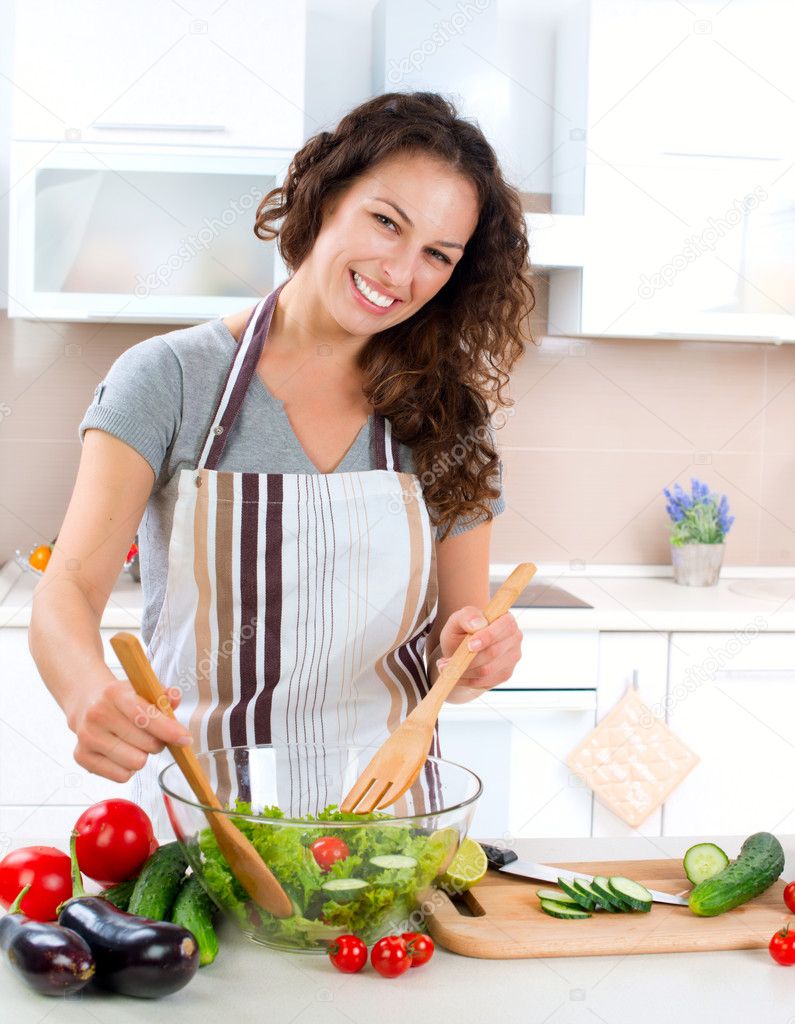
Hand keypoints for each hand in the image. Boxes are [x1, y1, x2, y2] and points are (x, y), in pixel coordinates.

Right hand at [68, 673, 191, 783]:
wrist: (87, 703)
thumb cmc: (121, 700)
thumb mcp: (142, 690)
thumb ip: (163, 695)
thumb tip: (175, 697)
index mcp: (115, 693)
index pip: (145, 717)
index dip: (169, 730)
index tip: (185, 739)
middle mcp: (98, 715)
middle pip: (146, 744)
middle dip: (157, 742)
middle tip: (151, 735)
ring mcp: (87, 737)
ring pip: (135, 762)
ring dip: (143, 756)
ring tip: (136, 744)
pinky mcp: (82, 757)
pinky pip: (121, 776)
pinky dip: (128, 769)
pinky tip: (122, 754)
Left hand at [435, 606, 521, 695]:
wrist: (461, 648)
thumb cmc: (462, 630)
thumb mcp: (458, 620)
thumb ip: (467, 616)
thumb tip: (478, 624)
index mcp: (506, 619)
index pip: (505, 627)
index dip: (488, 637)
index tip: (469, 645)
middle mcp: (514, 638)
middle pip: (494, 652)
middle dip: (468, 658)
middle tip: (445, 661)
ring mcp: (512, 657)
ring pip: (487, 670)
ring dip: (463, 670)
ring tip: (445, 666)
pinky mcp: (505, 674)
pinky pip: (484, 681)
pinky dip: (465, 680)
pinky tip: (454, 673)